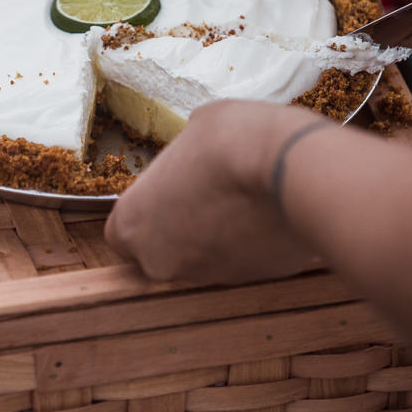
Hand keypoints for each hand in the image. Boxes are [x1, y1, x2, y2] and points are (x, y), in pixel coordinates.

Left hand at [105, 100, 317, 285]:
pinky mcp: (252, 279)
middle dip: (180, 229)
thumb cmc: (229, 141)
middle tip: (205, 195)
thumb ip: (180, 160)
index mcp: (133, 226)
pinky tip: (266, 210)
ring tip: (241, 199)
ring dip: (217, 237)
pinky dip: (252, 243)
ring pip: (204, 260)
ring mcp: (209, 276)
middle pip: (162, 252)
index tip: (165, 192)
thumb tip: (193, 161)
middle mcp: (163, 262)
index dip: (146, 211)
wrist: (288, 168)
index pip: (122, 232)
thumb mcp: (191, 131)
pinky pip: (245, 261)